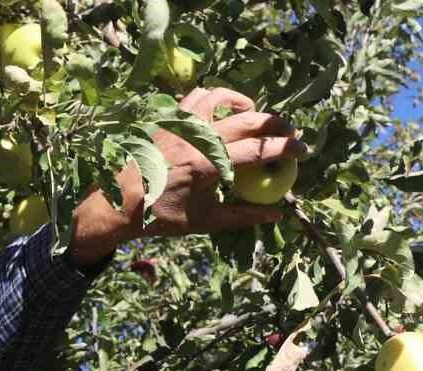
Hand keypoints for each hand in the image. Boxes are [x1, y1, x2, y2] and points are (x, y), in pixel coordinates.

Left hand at [68, 87, 307, 263]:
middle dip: (276, 125)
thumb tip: (276, 215)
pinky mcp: (169, 118)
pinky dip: (216, 98)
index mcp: (207, 165)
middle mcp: (196, 138)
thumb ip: (243, 215)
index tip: (303, 151)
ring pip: (222, 98)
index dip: (285, 150)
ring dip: (245, 104)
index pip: (257, 151)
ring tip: (257, 117)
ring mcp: (181, 124)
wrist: (119, 201)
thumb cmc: (161, 216)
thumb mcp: (204, 222)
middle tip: (291, 133)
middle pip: (248, 119)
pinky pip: (197, 96)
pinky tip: (224, 112)